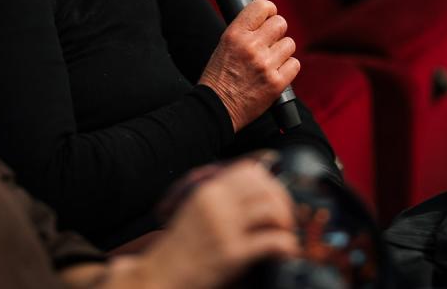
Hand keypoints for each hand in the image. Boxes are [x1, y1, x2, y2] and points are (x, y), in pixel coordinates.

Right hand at [130, 160, 298, 288]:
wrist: (160, 275)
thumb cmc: (179, 250)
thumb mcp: (197, 212)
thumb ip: (222, 199)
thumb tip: (255, 196)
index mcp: (208, 191)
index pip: (250, 171)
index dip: (271, 182)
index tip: (277, 198)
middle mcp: (216, 204)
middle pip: (265, 187)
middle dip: (284, 201)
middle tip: (286, 219)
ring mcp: (224, 227)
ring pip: (271, 209)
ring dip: (286, 222)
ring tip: (286, 233)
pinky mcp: (231, 252)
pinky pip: (271, 240)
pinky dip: (286, 245)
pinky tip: (286, 251)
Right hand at [199, 0, 299, 131]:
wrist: (216, 107)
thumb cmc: (219, 77)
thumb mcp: (224, 44)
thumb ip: (245, 31)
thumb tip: (266, 19)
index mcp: (235, 34)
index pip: (261, 7)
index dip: (268, 11)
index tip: (268, 17)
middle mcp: (251, 47)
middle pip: (280, 23)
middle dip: (277, 32)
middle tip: (270, 42)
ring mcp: (265, 65)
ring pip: (290, 44)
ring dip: (282, 51)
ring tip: (269, 61)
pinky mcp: (276, 83)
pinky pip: (294, 64)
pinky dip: (287, 68)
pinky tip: (275, 72)